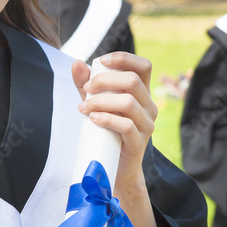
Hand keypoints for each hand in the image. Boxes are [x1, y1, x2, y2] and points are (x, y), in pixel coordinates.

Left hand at [73, 52, 157, 199]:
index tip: (101, 61)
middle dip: (104, 80)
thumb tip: (77, 63)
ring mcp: (147, 124)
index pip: (143, 66)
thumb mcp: (96, 104)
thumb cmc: (106, 132)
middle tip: (86, 89)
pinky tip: (93, 119)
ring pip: (128, 102)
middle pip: (132, 81)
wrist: (113, 168)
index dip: (124, 58)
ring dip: (101, 101)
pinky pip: (126, 125)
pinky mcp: (139, 142)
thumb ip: (87, 85)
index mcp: (142, 93)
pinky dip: (106, 119)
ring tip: (84, 108)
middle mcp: (149, 106)